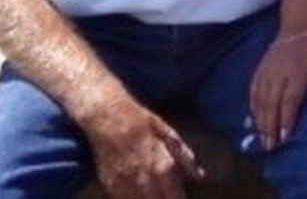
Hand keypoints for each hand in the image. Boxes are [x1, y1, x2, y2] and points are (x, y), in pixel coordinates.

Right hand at [82, 93, 203, 198]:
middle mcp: (144, 180)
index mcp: (162, 167)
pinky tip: (138, 195)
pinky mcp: (110, 186)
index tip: (181, 198)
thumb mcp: (167, 132)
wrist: (106, 116)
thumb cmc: (140, 121)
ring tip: (155, 195)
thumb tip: (199, 175)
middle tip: (168, 195)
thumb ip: (184, 157)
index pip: (175, 198)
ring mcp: (125, 185)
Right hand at [249, 29, 306, 150]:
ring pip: (260, 99)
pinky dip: (252, 106)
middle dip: (269, 126)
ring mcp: (267, 70)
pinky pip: (253, 89)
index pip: (289, 100)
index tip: (284, 137)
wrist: (301, 26)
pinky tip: (253, 119)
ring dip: (259, 120)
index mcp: (296, 73)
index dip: (286, 119)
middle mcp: (279, 72)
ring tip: (262, 138)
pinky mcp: (260, 68)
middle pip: (271, 103)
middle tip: (270, 146)